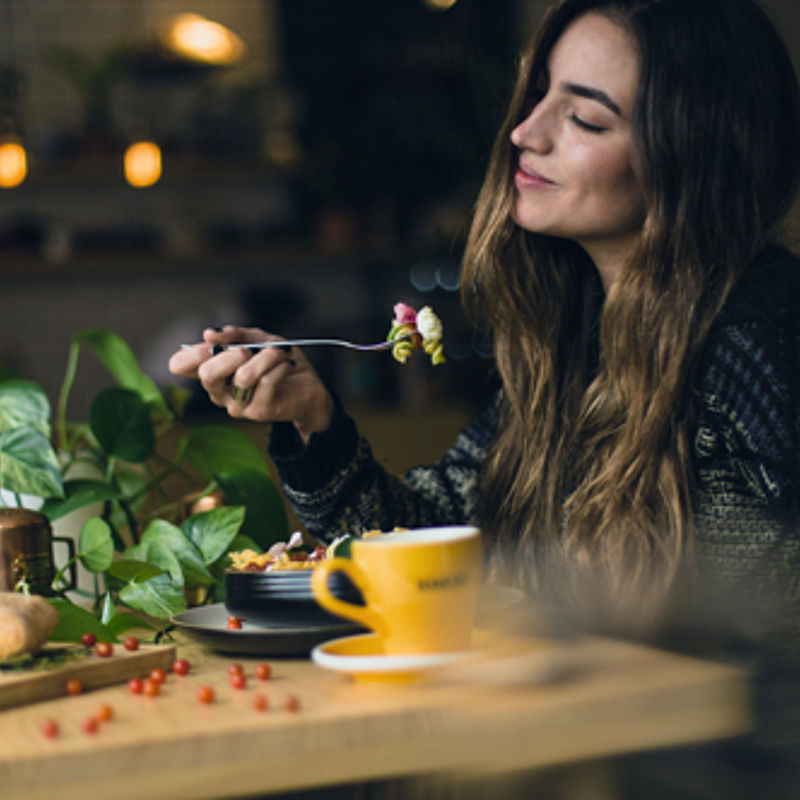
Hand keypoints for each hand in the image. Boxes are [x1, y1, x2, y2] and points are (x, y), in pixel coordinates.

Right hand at [168, 325, 333, 441]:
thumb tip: (209, 334)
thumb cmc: (278, 362)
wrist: (309, 387)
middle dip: (231, 354)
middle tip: (249, 349)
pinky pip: (267, 382)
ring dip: (266, 357)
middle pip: (207, 374)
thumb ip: (235, 334)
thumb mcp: (258, 339)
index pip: (179, 366)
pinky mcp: (259, 411)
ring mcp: (237, 405)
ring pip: (243, 376)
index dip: (191, 352)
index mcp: (212, 372)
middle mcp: (219, 392)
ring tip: (280, 351)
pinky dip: (280, 366)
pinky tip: (287, 364)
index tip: (213, 342)